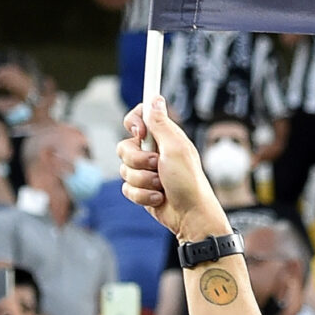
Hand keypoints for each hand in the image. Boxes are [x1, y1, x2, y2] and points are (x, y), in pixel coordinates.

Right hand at [119, 96, 227, 240]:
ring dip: (143, 180)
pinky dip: (142, 195)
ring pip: (124, 169)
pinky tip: (159, 198)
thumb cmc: (188, 181)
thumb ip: (161, 124)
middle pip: (125, 146)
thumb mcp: (176, 148)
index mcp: (165, 137)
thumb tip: (155, 99)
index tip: (140, 133)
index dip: (134, 121)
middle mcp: (154, 151)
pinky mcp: (141, 188)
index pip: (140, 117)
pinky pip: (127, 188)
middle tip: (157, 165)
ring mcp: (146, 171)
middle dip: (138, 160)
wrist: (189, 215)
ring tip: (162, 185)